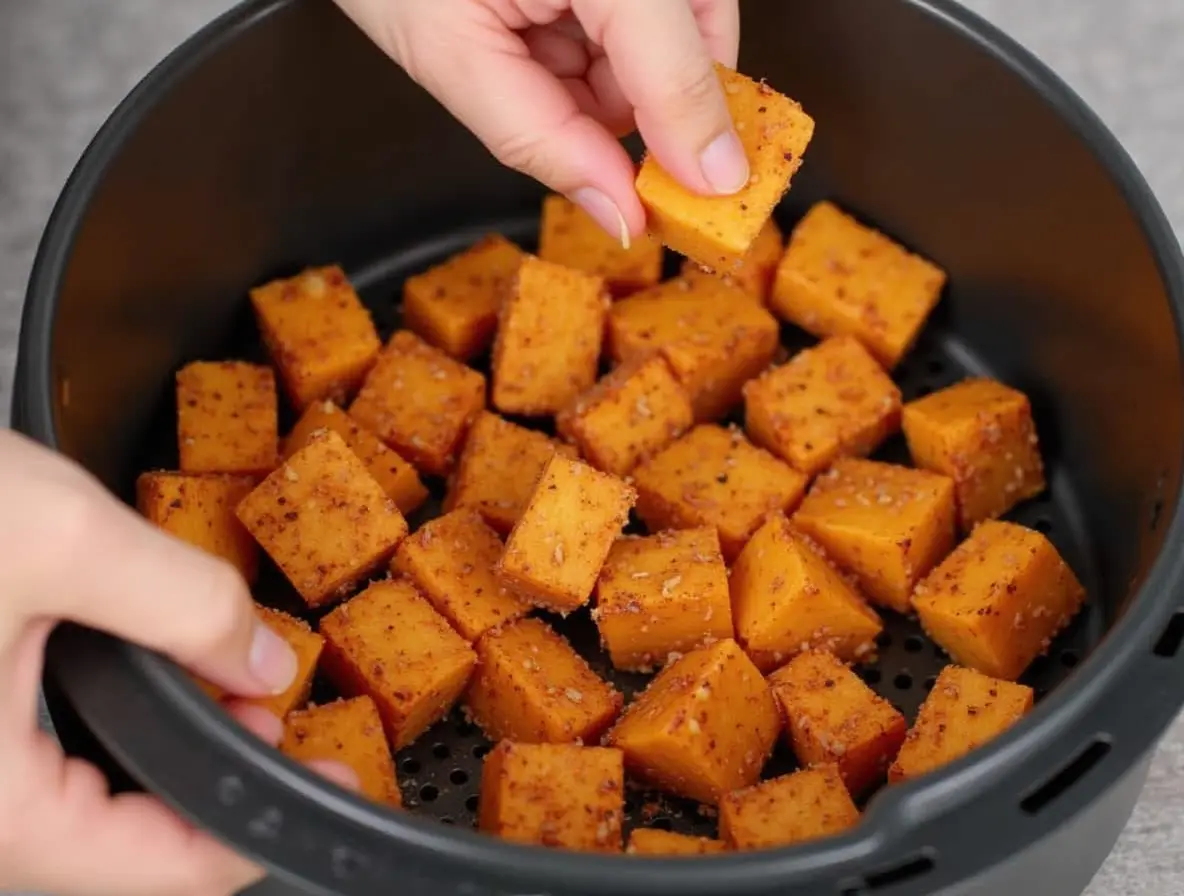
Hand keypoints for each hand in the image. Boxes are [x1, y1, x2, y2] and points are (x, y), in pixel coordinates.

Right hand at [0, 429, 346, 895]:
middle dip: (219, 777)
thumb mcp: (53, 539)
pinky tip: (137, 668)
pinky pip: (36, 766)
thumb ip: (180, 604)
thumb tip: (261, 659)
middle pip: (125, 845)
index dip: (266, 827)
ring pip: (79, 804)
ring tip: (225, 682)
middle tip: (281, 710)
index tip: (340, 780)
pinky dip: (103, 728)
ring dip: (160, 750)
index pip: (164, 869)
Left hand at [335, 0, 743, 239]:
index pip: (676, 57)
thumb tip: (622, 211)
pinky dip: (603, 49)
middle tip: (566, 112)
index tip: (712, 195)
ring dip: (616, 76)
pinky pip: (649, 20)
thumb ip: (539, 136)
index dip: (692, 134)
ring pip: (676, 37)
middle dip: (643, 100)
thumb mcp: (447, 53)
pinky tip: (543, 32)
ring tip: (531, 51)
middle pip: (697, 41)